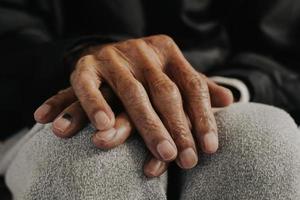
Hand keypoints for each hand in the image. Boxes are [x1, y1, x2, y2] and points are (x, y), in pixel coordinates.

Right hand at [34, 35, 232, 174]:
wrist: (105, 50)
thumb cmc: (145, 70)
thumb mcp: (172, 72)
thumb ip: (197, 86)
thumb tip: (229, 99)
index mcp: (168, 53)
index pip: (193, 85)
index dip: (203, 117)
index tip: (210, 148)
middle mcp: (143, 53)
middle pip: (166, 92)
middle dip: (178, 128)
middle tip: (186, 159)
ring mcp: (113, 58)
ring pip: (132, 93)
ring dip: (147, 125)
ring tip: (162, 153)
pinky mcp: (85, 66)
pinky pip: (88, 86)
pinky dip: (95, 104)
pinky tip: (103, 125)